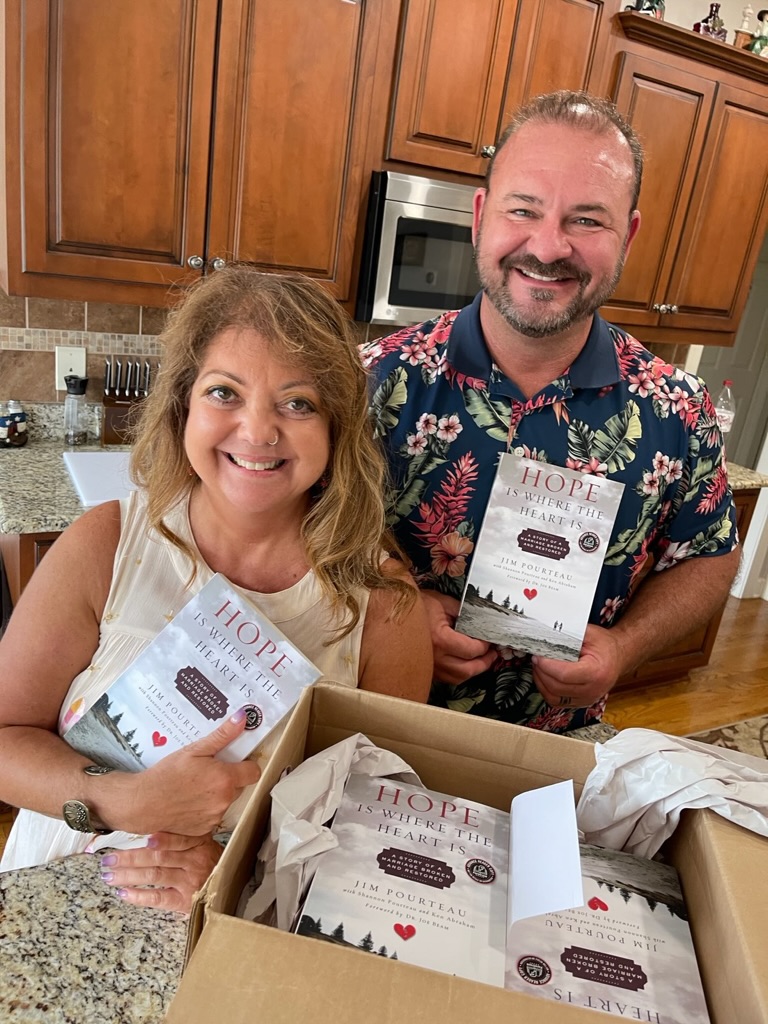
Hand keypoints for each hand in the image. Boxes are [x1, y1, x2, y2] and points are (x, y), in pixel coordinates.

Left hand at [99, 831, 222, 912]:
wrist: (225, 887)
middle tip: (108, 858)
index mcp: (198, 844)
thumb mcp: (203, 844)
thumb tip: (146, 830)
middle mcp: (194, 861)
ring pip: (155, 876)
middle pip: (159, 857)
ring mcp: (189, 882)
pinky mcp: (184, 902)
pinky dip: (139, 896)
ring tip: (109, 875)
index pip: (177, 838)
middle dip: (130, 857)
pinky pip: (158, 898)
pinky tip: (124, 894)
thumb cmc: (209, 862)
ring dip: (129, 875)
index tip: (139, 836)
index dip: (160, 838)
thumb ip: (182, 836)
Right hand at [123, 709, 261, 835]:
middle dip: (228, 778)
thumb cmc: (167, 774)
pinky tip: (190, 801)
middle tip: (208, 770)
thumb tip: (242, 718)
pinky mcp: (204, 830)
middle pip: (239, 786)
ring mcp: (214, 818)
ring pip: (225, 801)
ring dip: (217, 794)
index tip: (235, 760)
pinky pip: (213, 816)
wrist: (142, 803)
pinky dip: (206, 808)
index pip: (254, 772)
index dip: (246, 764)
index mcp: (225, 779)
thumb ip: (222, 736)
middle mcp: (224, 801)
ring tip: (195, 786)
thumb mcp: (194, 750)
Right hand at [422, 590, 495, 685]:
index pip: (471, 650)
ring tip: (483, 660)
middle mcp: (434, 657)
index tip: (490, 639)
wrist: (395, 611)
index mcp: (439, 639)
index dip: (485, 646)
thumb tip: (482, 623)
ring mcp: (429, 665)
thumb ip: (465, 613)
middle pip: (467, 670)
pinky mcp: (427, 669)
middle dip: (484, 663)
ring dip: (473, 671)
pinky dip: (460, 673)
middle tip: (493, 654)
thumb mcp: (444, 602)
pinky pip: (448, 677)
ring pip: (458, 678)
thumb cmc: (419, 605)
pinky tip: (466, 663)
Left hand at [532, 624, 620, 707]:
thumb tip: (546, 636)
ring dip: (541, 683)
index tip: (538, 656)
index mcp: (597, 672)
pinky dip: (546, 690)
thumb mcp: (589, 633)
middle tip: (535, 658)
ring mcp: (587, 699)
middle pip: (557, 688)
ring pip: (554, 698)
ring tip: (538, 667)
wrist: (618, 656)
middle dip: (541, 672)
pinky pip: (557, 702)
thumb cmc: (605, 645)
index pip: (564, 675)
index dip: (547, 666)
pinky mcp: (581, 702)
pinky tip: (544, 678)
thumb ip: (568, 635)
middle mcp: (593, 690)